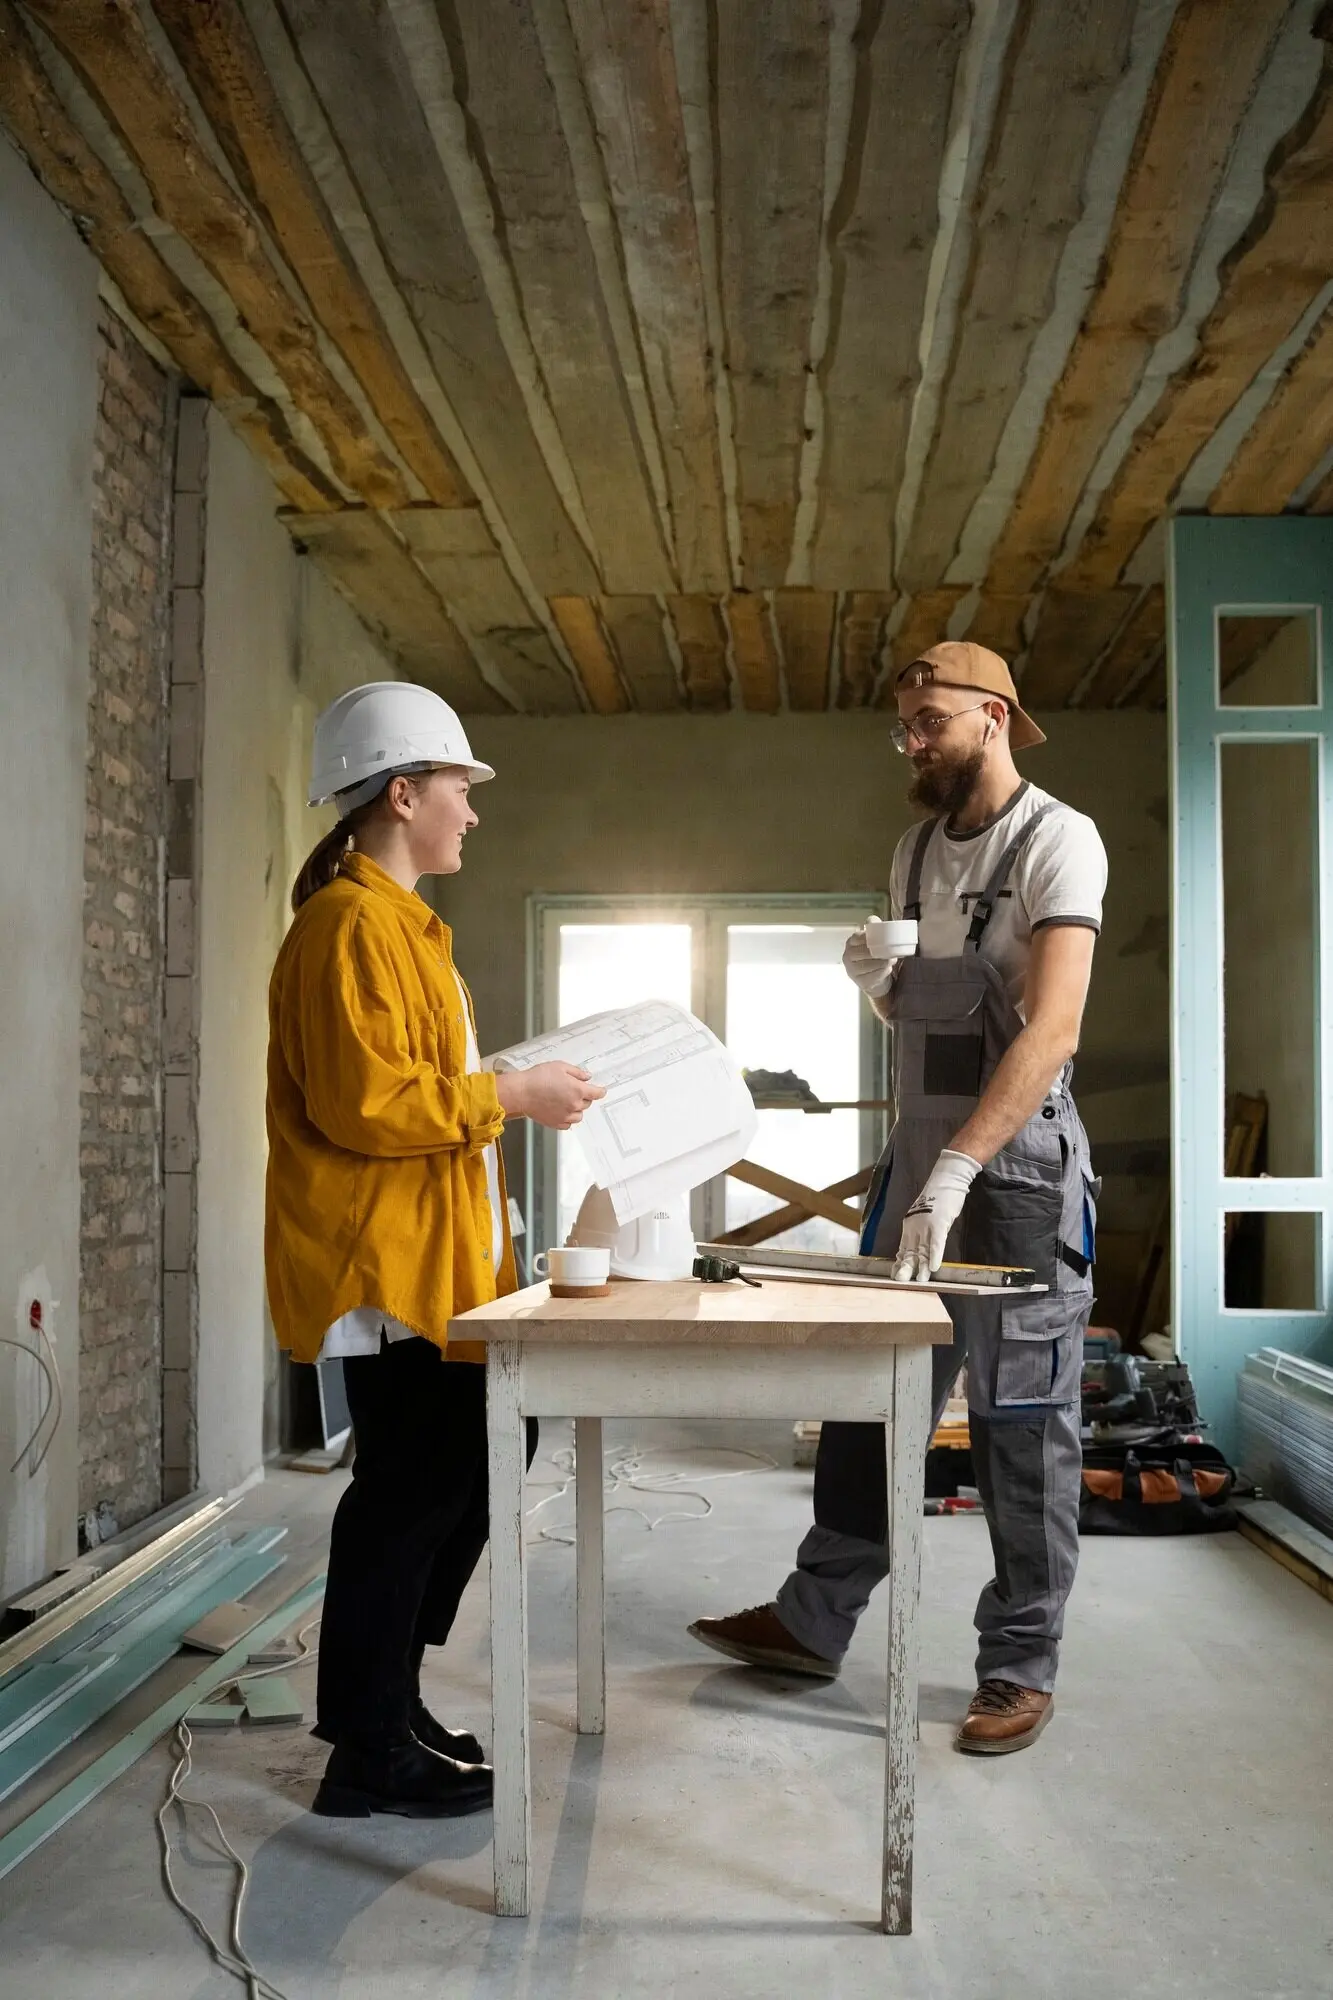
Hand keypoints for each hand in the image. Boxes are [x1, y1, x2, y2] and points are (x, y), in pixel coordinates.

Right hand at [496, 1062, 605, 1130]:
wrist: (521, 1092)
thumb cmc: (538, 1077)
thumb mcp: (560, 1066)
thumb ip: (577, 1072)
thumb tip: (587, 1077)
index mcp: (578, 1090)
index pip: (597, 1093)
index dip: (600, 1091)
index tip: (601, 1090)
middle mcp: (574, 1105)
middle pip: (587, 1104)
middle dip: (584, 1097)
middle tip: (574, 1090)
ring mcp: (565, 1116)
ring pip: (579, 1115)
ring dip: (577, 1109)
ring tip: (567, 1101)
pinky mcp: (555, 1123)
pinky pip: (568, 1124)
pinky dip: (567, 1118)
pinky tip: (561, 1111)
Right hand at [843, 923, 895, 999]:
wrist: (875, 979)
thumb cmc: (875, 956)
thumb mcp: (874, 940)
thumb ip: (874, 927)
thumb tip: (872, 920)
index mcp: (851, 943)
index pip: (858, 937)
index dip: (870, 938)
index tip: (882, 940)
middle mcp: (848, 956)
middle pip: (864, 952)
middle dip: (879, 952)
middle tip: (892, 953)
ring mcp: (852, 971)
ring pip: (868, 965)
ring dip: (883, 963)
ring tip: (891, 961)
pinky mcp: (860, 982)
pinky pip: (872, 977)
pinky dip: (882, 973)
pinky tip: (887, 970)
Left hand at [891, 1149, 981, 1281]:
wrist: (947, 1180)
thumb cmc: (939, 1198)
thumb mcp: (926, 1216)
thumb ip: (922, 1230)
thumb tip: (921, 1246)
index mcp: (910, 1225)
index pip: (903, 1248)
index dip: (900, 1262)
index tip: (895, 1275)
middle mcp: (915, 1226)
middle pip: (910, 1251)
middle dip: (906, 1268)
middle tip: (901, 1282)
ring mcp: (926, 1225)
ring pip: (923, 1250)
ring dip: (922, 1267)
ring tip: (920, 1281)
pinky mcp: (938, 1223)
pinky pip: (936, 1243)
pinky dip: (936, 1256)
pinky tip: (935, 1267)